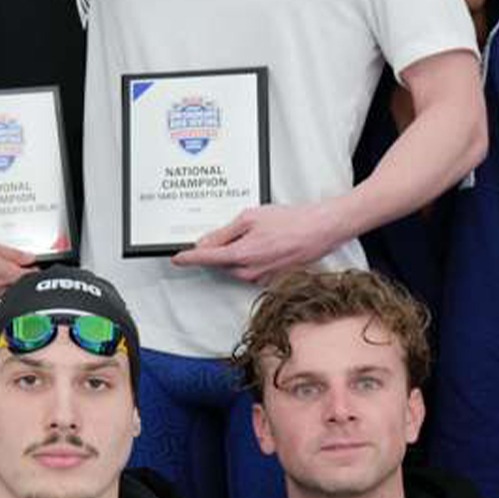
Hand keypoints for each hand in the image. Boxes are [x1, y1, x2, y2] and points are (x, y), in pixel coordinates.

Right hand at [0, 240, 34, 306]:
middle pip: (17, 285)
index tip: (34, 266)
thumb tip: (29, 258)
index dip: (34, 270)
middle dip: (17, 277)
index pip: (31, 277)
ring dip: (1, 283)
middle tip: (11, 265)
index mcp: (8, 276)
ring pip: (2, 292)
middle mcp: (0, 291)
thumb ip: (14, 254)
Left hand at [170, 202, 345, 284]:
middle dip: (220, 249)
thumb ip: (224, 233)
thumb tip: (205, 243)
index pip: (206, 259)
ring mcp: (261, 278)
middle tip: (235, 230)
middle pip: (221, 263)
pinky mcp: (272, 279)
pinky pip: (251, 269)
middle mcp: (249, 272)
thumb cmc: (291, 222)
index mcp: (241, 255)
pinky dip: (252, 257)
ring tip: (259, 233)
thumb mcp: (250, 218)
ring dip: (237, 252)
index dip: (189, 258)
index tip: (177, 259)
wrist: (321, 230)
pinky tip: (266, 242)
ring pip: (236, 266)